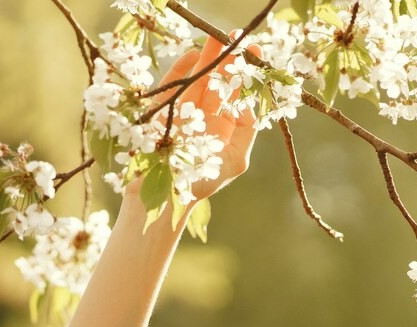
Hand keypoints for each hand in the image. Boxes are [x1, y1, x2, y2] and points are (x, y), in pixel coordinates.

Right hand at [128, 35, 259, 205]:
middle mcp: (204, 115)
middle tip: (236, 37)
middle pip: (217, 80)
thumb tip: (249, 103)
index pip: (236, 93)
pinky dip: (181, 70)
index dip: (246, 72)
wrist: (163, 198)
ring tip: (217, 39)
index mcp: (223, 125)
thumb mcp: (235, 159)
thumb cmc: (201, 184)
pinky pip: (171, 85)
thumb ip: (246, 130)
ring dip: (207, 57)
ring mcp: (182, 111)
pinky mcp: (160, 111)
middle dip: (227, 58)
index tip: (256, 52)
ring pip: (197, 78)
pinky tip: (193, 56)